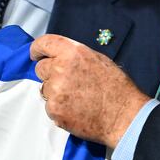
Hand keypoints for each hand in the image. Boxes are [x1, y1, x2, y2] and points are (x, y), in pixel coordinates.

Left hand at [30, 34, 150, 148]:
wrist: (123, 115)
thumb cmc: (115, 87)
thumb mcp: (97, 59)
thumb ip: (73, 56)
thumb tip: (57, 57)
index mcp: (72, 52)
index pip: (43, 43)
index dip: (37, 49)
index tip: (36, 54)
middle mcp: (60, 68)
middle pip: (40, 68)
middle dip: (50, 74)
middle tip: (68, 82)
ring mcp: (56, 90)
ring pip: (45, 88)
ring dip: (55, 92)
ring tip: (77, 98)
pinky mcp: (54, 110)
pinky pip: (49, 106)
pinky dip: (59, 108)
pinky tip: (75, 109)